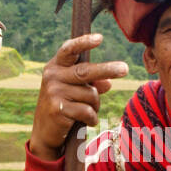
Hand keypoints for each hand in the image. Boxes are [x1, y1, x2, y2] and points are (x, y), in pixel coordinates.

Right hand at [29, 32, 127, 160]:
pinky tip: (86, 122)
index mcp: (56, 66)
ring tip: (88, 112)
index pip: (69, 50)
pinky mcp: (58, 109)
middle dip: (107, 69)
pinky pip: (87, 111)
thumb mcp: (75, 90)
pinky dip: (92, 118)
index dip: (84, 42)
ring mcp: (54, 92)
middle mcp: (52, 76)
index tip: (100, 38)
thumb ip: (90, 83)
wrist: (45, 132)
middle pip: (85, 71)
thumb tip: (108, 84)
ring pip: (91, 94)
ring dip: (96, 105)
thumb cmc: (63, 106)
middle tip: (125, 69)